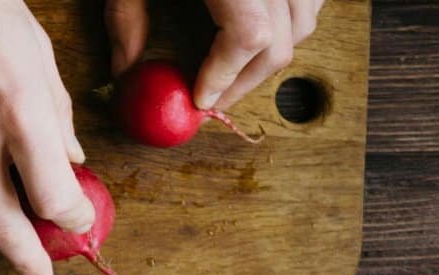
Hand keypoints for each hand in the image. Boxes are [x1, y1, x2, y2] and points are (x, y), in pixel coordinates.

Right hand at [0, 0, 93, 274]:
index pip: (52, 195)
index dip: (71, 217)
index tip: (78, 218)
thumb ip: (56, 115)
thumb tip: (70, 159)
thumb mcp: (38, 53)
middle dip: (27, 258)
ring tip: (13, 249)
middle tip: (42, 273)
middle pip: (3, 225)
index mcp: (17, 108)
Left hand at [106, 0, 323, 109]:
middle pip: (282, 41)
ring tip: (230, 69)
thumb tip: (127, 74)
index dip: (224, 76)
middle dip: (244, 80)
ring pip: (305, 22)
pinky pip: (311, 0)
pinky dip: (290, 22)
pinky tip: (257, 30)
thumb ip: (128, 20)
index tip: (198, 101)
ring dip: (271, 54)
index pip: (250, 37)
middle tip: (210, 100)